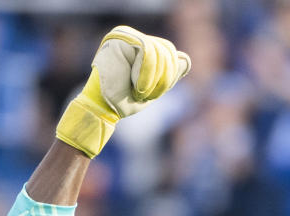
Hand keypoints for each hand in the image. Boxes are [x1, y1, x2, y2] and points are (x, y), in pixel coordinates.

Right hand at [56, 26, 190, 157]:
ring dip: (153, 80)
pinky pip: (148, 50)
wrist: (103, 107)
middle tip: (144, 95)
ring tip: (139, 92)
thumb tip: (186, 59)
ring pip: (159, 52)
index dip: (168, 75)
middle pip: (167, 50)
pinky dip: (147, 74)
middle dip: (163, 79)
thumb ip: (169, 75)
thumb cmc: (124, 99)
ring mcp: (127, 35)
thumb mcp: (153, 89)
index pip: (168, 51)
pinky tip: (138, 87)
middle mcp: (135, 37)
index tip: (151, 94)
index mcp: (142, 48)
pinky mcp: (120, 36)